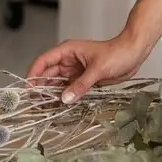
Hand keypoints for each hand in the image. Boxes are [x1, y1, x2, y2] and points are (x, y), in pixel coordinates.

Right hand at [26, 35, 149, 103]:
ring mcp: (75, 71)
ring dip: (51, 96)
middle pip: (47, 75)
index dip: (33, 75)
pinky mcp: (83, 80)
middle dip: (39, 89)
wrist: (134, 53)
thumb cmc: (117, 53)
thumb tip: (65, 99)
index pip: (43, 62)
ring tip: (43, 110)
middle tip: (33, 106)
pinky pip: (69, 90)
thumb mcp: (98, 69)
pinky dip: (64, 98)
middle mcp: (68, 61)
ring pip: (57, 84)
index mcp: (68, 51)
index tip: (27, 89)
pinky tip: (58, 108)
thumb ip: (81, 84)